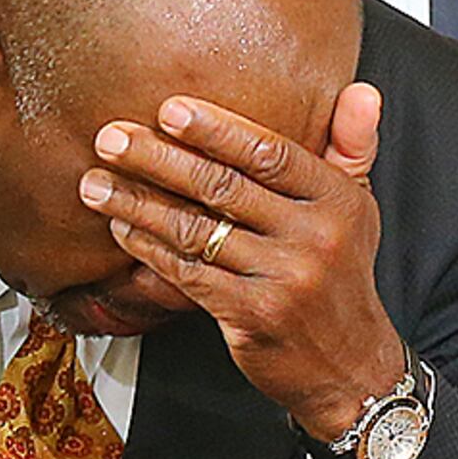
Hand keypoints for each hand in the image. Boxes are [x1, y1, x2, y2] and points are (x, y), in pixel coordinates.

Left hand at [79, 87, 411, 445]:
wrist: (350, 367)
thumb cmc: (340, 277)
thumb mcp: (358, 209)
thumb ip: (352, 147)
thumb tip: (362, 91)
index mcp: (338, 200)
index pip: (269, 152)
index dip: (216, 128)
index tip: (168, 109)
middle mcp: (314, 237)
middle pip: (223, 186)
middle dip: (158, 158)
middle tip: (110, 137)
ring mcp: (284, 279)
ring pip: (197, 230)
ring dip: (138, 204)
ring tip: (95, 184)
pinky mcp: (253, 316)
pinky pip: (189, 273)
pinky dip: (150, 249)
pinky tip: (122, 229)